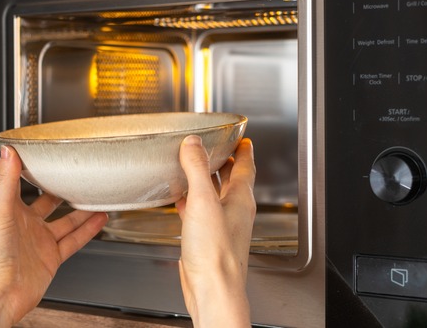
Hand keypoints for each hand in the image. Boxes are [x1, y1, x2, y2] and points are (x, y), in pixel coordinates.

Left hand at [0, 145, 107, 326]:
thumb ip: (5, 180)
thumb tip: (7, 151)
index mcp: (10, 211)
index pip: (23, 185)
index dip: (34, 171)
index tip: (47, 156)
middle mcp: (25, 226)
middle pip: (49, 203)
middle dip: (62, 190)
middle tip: (77, 176)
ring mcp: (40, 242)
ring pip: (66, 221)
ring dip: (82, 210)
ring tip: (97, 195)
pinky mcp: (52, 258)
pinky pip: (74, 241)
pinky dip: (88, 230)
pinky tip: (99, 220)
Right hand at [175, 136, 255, 327]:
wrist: (212, 289)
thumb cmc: (215, 252)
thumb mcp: (203, 201)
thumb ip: (196, 169)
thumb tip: (193, 144)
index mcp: (241, 199)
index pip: (246, 167)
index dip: (243, 150)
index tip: (241, 138)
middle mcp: (234, 212)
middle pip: (232, 180)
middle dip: (224, 163)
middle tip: (215, 149)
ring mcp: (222, 226)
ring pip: (215, 196)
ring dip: (206, 181)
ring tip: (194, 170)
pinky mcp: (208, 240)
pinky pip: (200, 214)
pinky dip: (192, 203)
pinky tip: (180, 202)